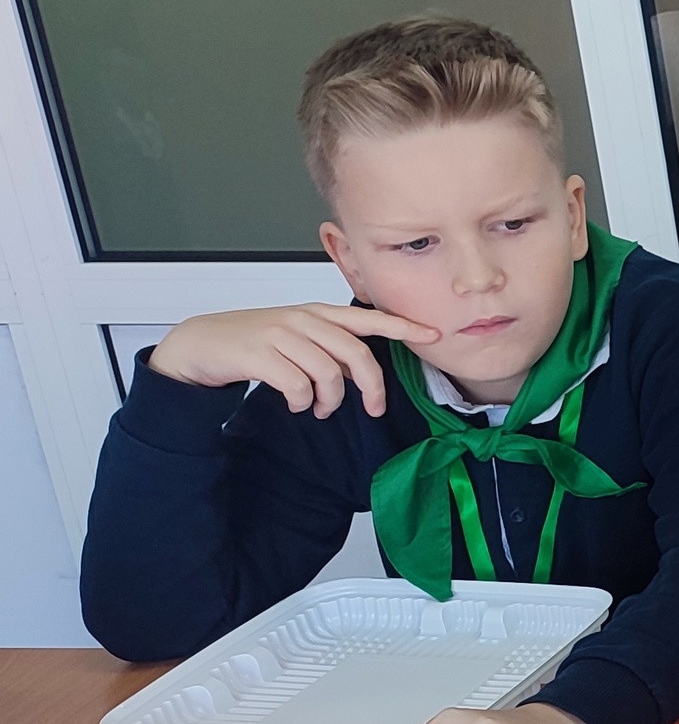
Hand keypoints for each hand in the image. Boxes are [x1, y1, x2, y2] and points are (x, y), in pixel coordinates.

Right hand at [149, 303, 439, 417]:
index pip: (367, 317)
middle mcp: (301, 319)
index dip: (401, 326)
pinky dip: (300, 401)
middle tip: (373, 409)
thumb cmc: (253, 344)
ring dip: (330, 400)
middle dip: (372, 387)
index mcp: (315, 314)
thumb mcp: (297, 339)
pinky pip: (297, 385)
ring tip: (318, 408)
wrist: (200, 345)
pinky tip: (294, 404)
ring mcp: (280, 334)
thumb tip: (360, 375)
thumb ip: (329, 349)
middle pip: (356, 354)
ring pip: (328, 374)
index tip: (432, 334)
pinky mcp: (259, 354)